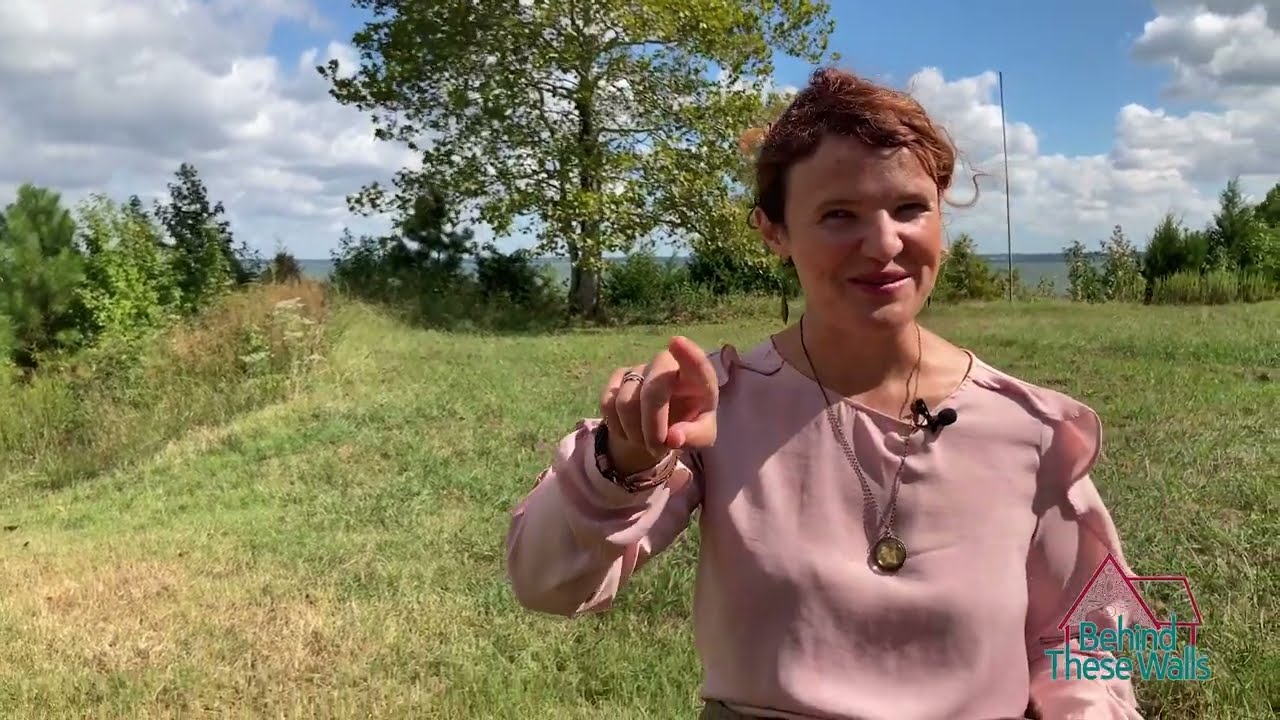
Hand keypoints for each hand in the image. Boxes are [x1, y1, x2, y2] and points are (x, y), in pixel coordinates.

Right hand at [599, 336, 719, 475]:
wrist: (663, 424)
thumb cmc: (689, 425)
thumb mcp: (702, 437)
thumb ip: (694, 437)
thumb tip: (673, 438)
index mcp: (697, 378)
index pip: (696, 363)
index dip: (687, 354)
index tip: (676, 342)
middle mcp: (668, 365)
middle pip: (653, 391)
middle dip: (652, 426)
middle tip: (658, 449)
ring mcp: (640, 368)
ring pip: (626, 402)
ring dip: (635, 433)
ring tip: (647, 443)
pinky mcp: (618, 376)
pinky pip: (608, 403)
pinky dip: (617, 427)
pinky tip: (630, 432)